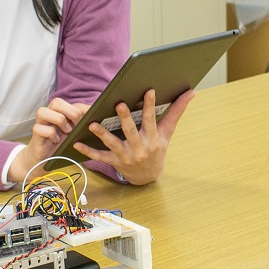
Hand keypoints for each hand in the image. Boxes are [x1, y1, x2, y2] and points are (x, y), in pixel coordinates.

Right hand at [7, 98, 87, 183]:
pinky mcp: (36, 133)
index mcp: (61, 112)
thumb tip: (94, 115)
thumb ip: (82, 123)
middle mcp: (49, 113)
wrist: (46, 159)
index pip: (72, 103)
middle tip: (77, 125)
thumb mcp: (74, 133)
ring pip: (43, 111)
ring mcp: (41, 122)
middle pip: (56, 102)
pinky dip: (51, 134)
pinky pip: (40, 128)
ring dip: (59, 121)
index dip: (82, 110)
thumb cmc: (61, 144)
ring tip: (66, 132)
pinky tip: (56, 140)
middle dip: (71, 113)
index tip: (89, 121)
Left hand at [76, 89, 193, 185]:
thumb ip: (176, 111)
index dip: (150, 106)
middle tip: (119, 104)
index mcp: (152, 139)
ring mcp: (125, 156)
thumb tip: (191, 92)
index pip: (151, 120)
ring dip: (102, 134)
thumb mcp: (167, 133)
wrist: (148, 176)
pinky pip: (100, 156)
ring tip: (93, 124)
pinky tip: (76, 143)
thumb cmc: (157, 150)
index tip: (149, 91)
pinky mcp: (114, 162)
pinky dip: (88, 151)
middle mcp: (139, 148)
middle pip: (131, 131)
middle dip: (125, 118)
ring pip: (113, 144)